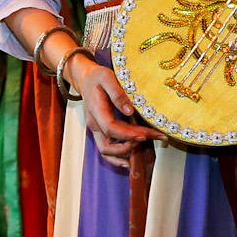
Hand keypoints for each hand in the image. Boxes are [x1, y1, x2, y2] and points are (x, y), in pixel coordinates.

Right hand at [68, 51, 160, 170]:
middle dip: (129, 146)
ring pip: (106, 151)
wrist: (86, 79)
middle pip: (108, 145)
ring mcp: (96, 130)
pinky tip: (131, 159)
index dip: (127, 134)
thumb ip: (117, 93)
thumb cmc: (97, 77)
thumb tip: (130, 111)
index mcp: (96, 110)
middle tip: (151, 139)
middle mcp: (94, 124)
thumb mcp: (107, 77)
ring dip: (125, 154)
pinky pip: (107, 150)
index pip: (110, 128)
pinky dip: (118, 157)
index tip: (144, 135)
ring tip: (147, 148)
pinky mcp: (101, 131)